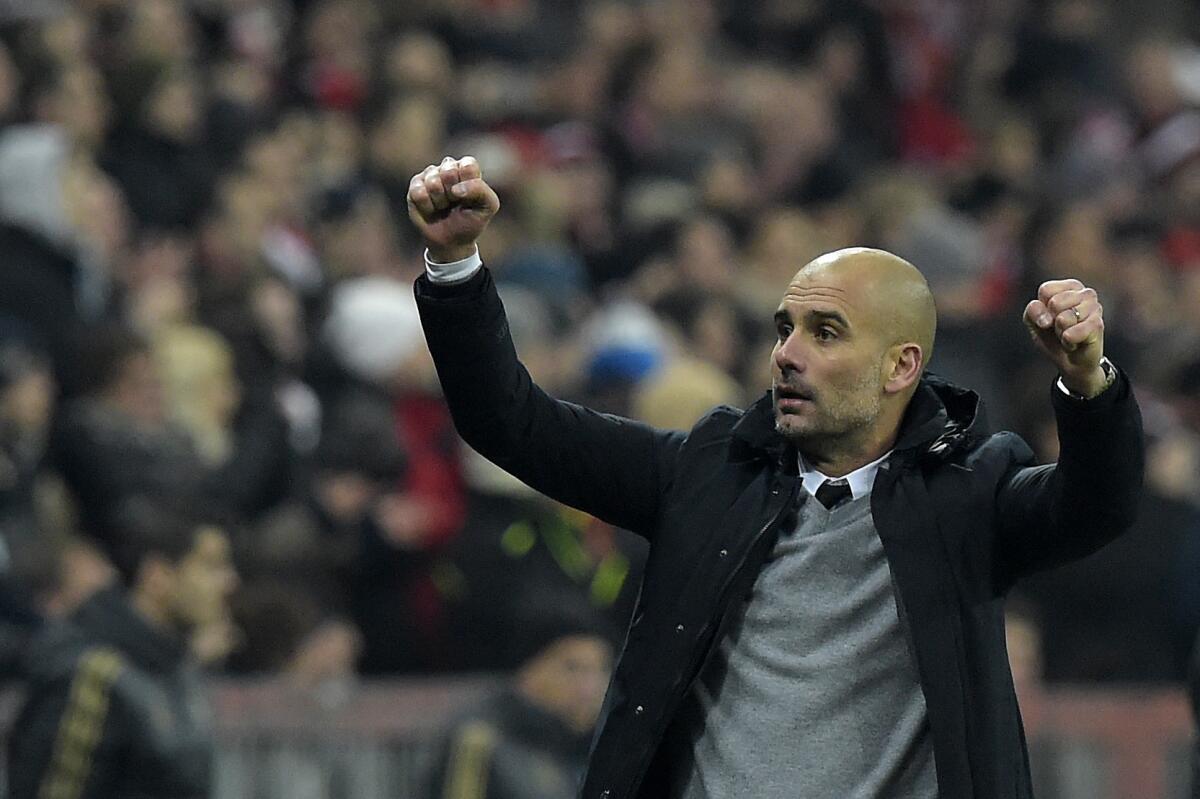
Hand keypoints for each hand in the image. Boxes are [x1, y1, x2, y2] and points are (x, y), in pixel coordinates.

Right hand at [406, 155, 499, 262]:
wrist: (452, 242)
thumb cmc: (472, 220)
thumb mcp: (488, 206)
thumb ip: (480, 190)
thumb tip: (455, 189)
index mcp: (467, 168)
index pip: (467, 165)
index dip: (468, 184)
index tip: (470, 198)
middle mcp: (447, 167)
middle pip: (448, 171)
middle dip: (453, 193)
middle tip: (455, 203)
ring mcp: (430, 176)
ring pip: (432, 182)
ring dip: (440, 201)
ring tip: (444, 207)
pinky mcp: (415, 186)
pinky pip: (418, 193)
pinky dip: (427, 207)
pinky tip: (431, 210)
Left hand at [1023, 279, 1106, 395]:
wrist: (1071, 362)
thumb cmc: (1053, 337)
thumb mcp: (1034, 322)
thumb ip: (1033, 311)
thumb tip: (1046, 320)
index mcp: (1069, 287)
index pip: (1046, 290)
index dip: (1041, 309)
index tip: (1048, 318)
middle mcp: (1085, 293)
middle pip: (1055, 303)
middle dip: (1052, 322)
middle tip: (1060, 329)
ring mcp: (1095, 308)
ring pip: (1063, 319)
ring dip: (1060, 333)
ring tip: (1068, 335)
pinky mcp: (1098, 325)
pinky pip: (1071, 334)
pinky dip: (1068, 343)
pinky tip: (1075, 343)